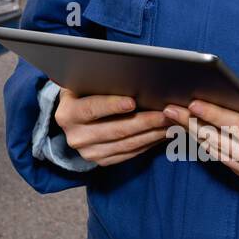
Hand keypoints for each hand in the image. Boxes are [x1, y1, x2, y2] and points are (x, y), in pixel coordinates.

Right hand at [55, 86, 172, 165]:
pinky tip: (162, 133)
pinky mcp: (102, 161)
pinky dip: (148, 143)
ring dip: (152, 133)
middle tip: (166, 112)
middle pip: (115, 130)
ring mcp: (89, 152)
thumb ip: (98, 82)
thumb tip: (129, 77)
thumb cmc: (83, 93)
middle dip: (145, 121)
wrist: (74, 119)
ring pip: (127, 144)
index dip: (112, 105)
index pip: (91, 109)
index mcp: (67, 114)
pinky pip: (130, 153)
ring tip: (171, 122)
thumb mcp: (83, 84)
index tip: (133, 101)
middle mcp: (75, 136)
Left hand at [160, 91, 238, 193]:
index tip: (192, 104)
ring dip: (196, 137)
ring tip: (174, 120)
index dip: (215, 115)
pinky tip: (194, 134)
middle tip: (168, 110)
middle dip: (193, 125)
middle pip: (222, 144)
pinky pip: (228, 163)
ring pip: (220, 156)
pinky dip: (209, 148)